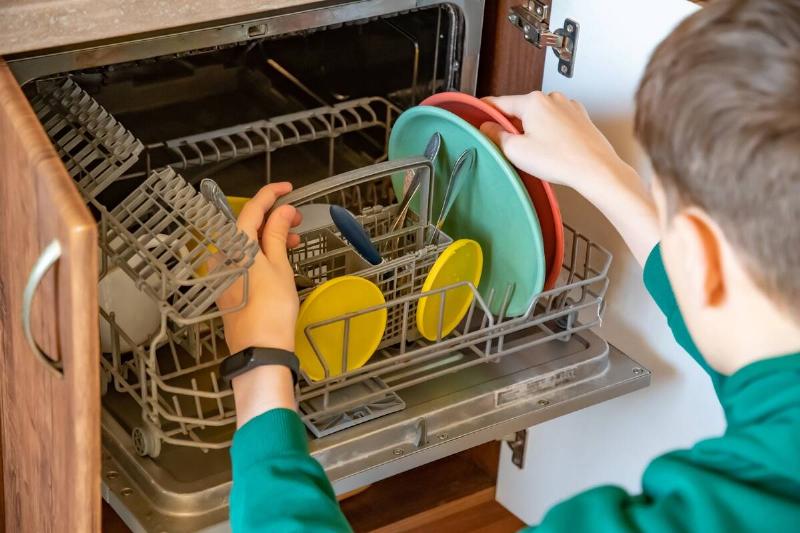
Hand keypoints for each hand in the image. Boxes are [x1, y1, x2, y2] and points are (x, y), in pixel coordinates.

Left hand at [216, 182, 302, 424]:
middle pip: (247, 226)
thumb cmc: (271, 309)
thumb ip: (277, 233)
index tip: (287, 187)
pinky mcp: (227, 287)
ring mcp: (222, 273)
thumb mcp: (279, 266)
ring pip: (246, 243)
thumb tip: (283, 211)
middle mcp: (222, 256)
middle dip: (273, 218)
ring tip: (295, 239)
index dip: (270, 195)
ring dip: (269, 236)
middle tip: (297, 218)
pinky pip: (244, 259)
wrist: (260, 349)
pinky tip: (280, 256)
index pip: (251, 210)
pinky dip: (262, 252)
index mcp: (233, 246)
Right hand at [481, 91, 658, 265]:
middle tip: (510, 148)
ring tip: (536, 153)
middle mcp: (551, 98)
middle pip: (520, 110)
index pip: (499, 103)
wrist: (596, 169)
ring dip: (532, 130)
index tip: (478, 114)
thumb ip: (495, 136)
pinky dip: (549, 133)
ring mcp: (568, 107)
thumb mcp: (516, 151)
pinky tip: (551, 150)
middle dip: (512, 126)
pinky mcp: (579, 118)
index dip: (485, 110)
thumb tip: (487, 127)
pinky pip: (555, 122)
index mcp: (532, 101)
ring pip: (539, 116)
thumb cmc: (561, 160)